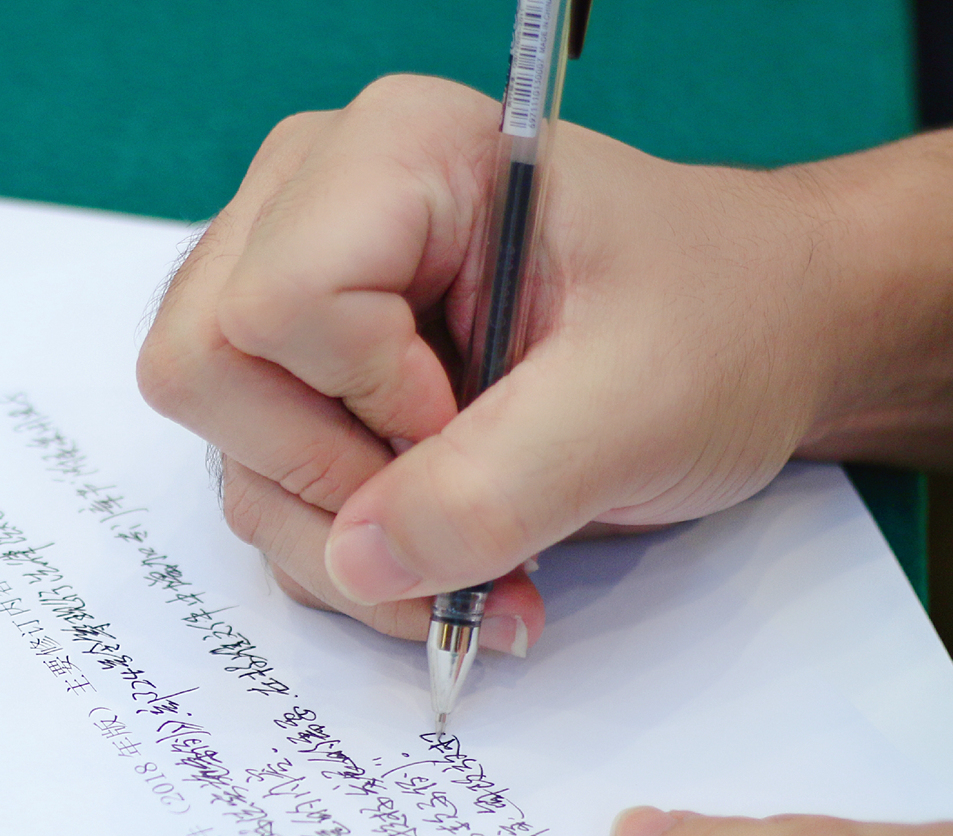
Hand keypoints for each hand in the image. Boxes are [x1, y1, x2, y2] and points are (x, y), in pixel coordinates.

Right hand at [137, 75, 952, 649]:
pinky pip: (262, 491)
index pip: (272, 304)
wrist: (751, 340)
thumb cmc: (715, 323)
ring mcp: (287, 295)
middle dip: (329, 480)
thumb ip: (497, 488)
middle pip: (202, 373)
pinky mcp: (296, 377)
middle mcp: (307, 208)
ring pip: (228, 457)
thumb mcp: (636, 406)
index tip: (471, 414)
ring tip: (485, 559)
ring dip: (351, 547)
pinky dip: (351, 555)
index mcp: (393, 155)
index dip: (361, 395)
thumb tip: (359, 562)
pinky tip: (450, 553)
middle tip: (460, 496)